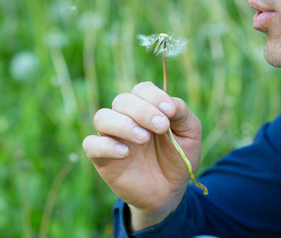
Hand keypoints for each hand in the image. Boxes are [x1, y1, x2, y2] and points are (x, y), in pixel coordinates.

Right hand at [82, 82, 201, 230]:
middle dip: (142, 111)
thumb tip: (168, 104)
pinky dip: (105, 145)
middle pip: (122, 100)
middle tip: (161, 127)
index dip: (154, 96)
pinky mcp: (101, 158)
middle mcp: (125, 118)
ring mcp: (111, 136)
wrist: (170, 190)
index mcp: (146, 107)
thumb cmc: (178, 156)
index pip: (142, 90)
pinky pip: (91, 144)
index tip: (170, 111)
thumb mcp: (189, 133)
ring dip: (123, 124)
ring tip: (143, 138)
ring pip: (102, 117)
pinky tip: (124, 153)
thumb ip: (181, 113)